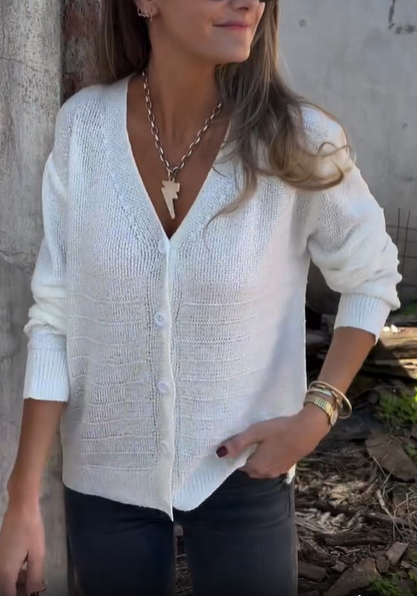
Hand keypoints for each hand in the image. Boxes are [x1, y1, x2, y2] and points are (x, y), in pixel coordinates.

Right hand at [0, 501, 44, 595]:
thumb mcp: (37, 554)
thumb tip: (33, 593)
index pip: (8, 595)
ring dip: (19, 582)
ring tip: (35, 578)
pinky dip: (16, 572)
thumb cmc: (30, 529)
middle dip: (20, 590)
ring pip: (7, 579)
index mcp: (6, 572)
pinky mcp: (1, 553)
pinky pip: (7, 569)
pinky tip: (28, 566)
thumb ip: (35, 576)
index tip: (32, 594)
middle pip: (6, 588)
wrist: (21, 507)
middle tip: (36, 587)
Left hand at [216, 404, 330, 478]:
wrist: (307, 431)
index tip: (239, 443)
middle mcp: (265, 473)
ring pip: (260, 468)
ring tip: (260, 442)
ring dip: (258, 459)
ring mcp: (277, 471)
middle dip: (247, 457)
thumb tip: (220, 453)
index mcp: (256, 467)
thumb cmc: (279, 430)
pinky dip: (268, 459)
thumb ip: (238, 443)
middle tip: (249, 440)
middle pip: (249, 468)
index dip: (237, 455)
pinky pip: (270, 466)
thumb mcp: (256, 432)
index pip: (239, 465)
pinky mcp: (286, 467)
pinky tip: (272, 445)